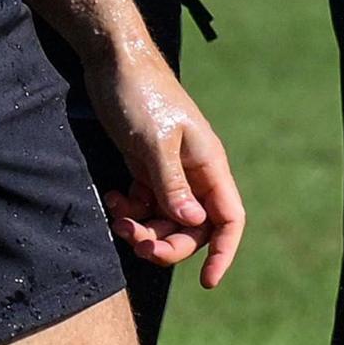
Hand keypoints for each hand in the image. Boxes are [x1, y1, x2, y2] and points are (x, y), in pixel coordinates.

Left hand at [89, 41, 244, 290]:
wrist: (115, 63)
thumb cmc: (140, 96)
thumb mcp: (155, 143)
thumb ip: (173, 185)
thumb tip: (193, 225)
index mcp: (209, 164)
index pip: (229, 216)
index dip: (224, 252)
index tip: (206, 281)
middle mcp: (195, 172)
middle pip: (194, 227)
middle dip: (167, 244)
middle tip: (136, 242)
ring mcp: (170, 171)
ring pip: (166, 220)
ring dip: (143, 229)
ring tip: (118, 218)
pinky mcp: (146, 167)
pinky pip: (145, 206)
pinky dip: (129, 212)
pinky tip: (114, 199)